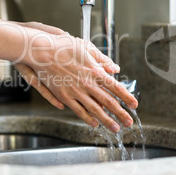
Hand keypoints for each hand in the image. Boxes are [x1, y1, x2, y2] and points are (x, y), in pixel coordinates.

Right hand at [15, 22, 137, 132]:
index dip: (126, 97)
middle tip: (129, 122)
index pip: (115, 87)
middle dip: (120, 113)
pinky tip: (93, 123)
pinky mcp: (63, 95)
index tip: (134, 104)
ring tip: (115, 128)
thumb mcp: (85, 47)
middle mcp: (87, 83)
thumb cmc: (62, 46)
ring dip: (106, 120)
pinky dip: (86, 118)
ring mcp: (75, 91)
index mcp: (94, 70)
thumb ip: (101, 59)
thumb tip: (114, 68)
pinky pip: (77, 110)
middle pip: (108, 101)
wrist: (41, 51)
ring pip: (94, 109)